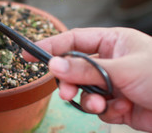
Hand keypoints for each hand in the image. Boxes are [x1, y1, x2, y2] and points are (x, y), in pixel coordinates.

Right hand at [23, 27, 151, 131]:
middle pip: (74, 69)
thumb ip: (87, 69)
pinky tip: (120, 111)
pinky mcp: (117, 104)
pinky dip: (105, 111)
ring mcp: (113, 83)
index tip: (28, 54)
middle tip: (67, 92)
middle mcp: (109, 61)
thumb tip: (54, 65)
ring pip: (84, 91)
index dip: (50, 46)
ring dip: (89, 100)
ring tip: (102, 106)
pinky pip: (98, 108)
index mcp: (111, 42)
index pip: (73, 40)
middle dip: (71, 82)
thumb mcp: (123, 68)